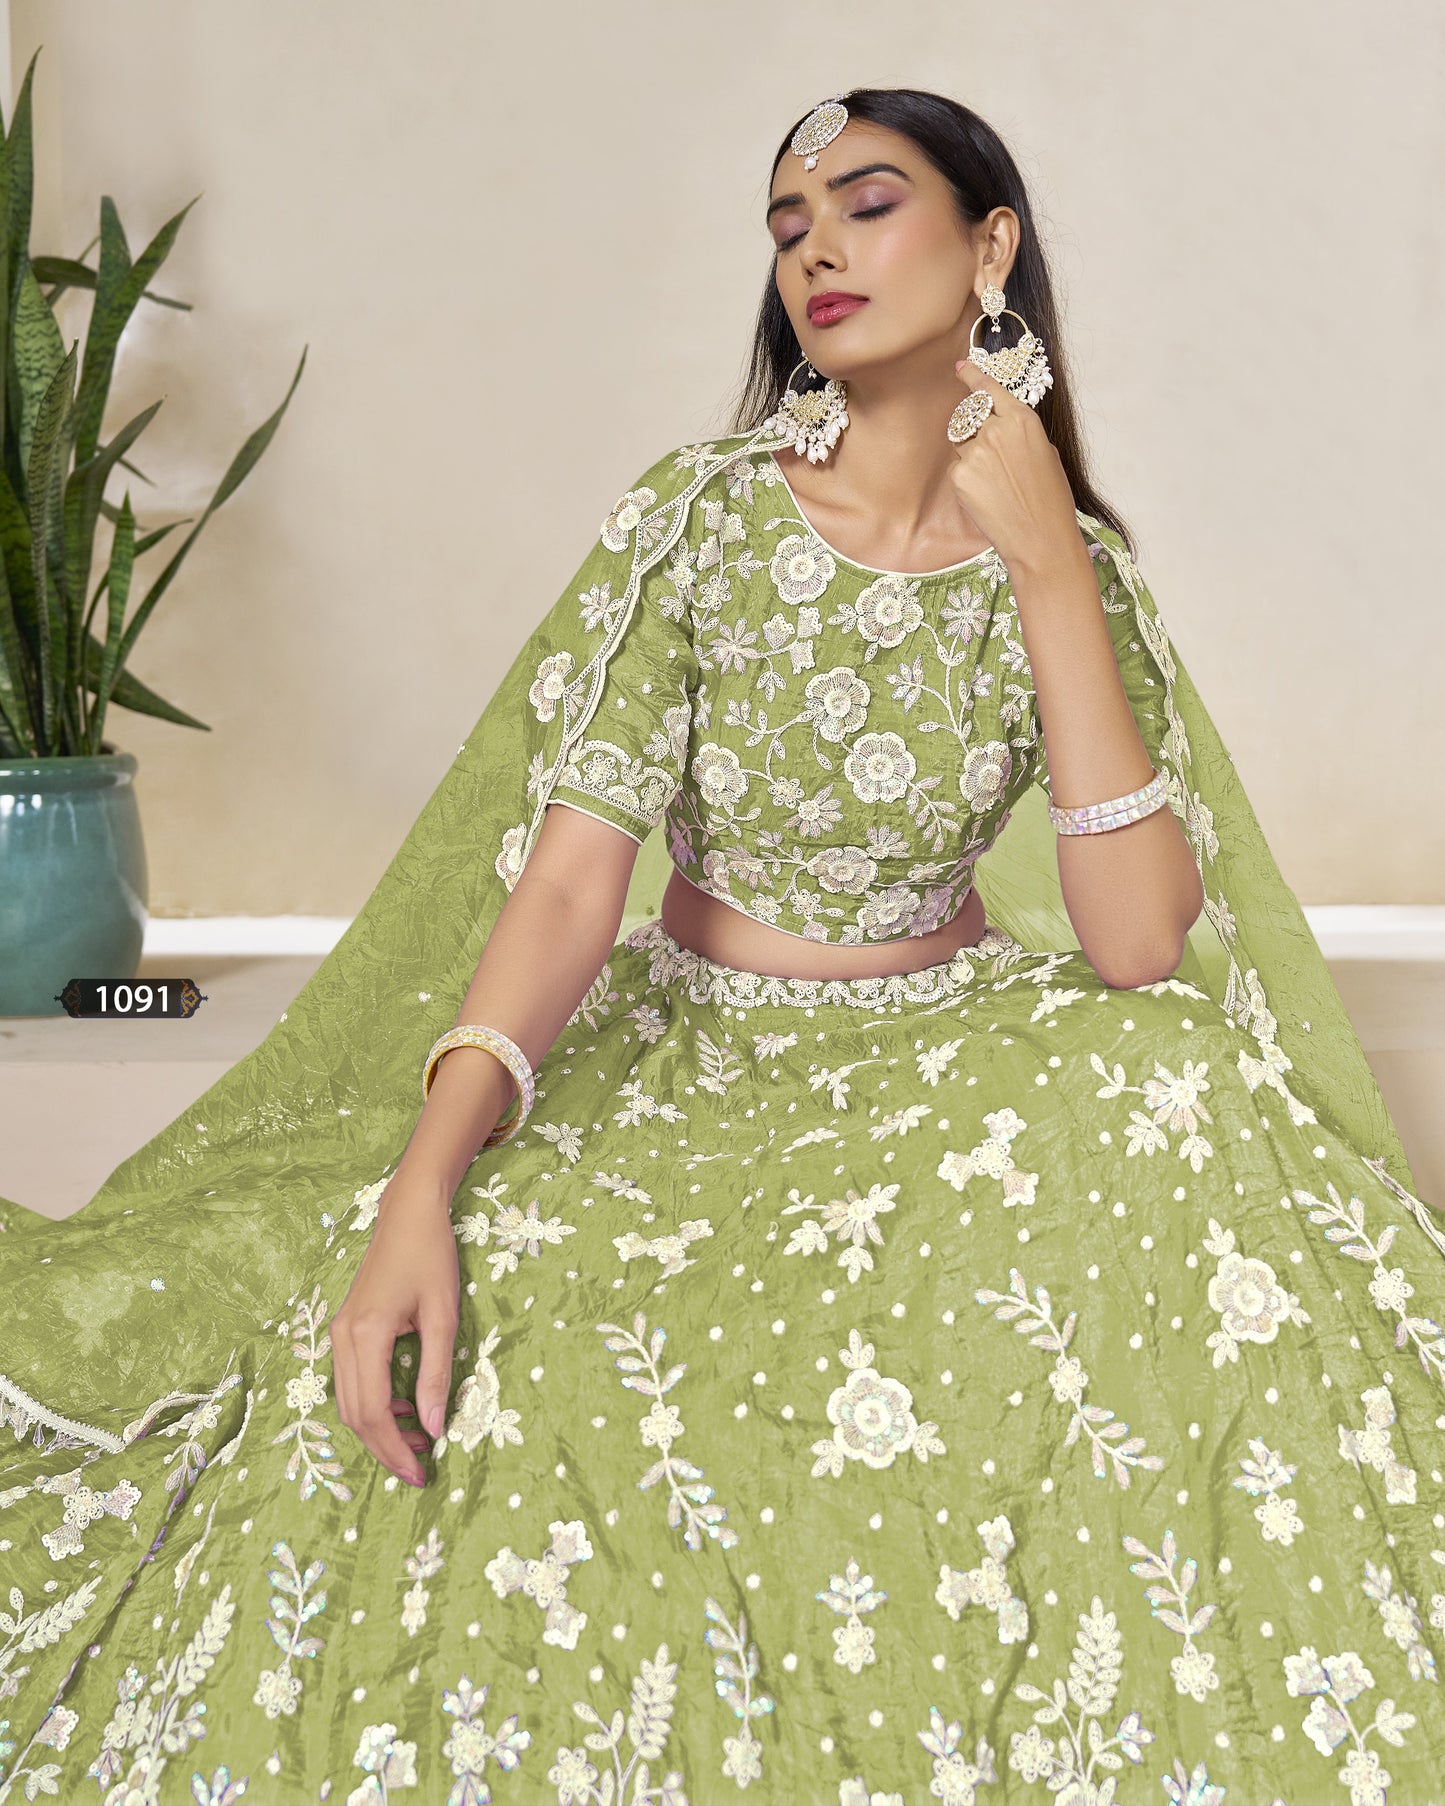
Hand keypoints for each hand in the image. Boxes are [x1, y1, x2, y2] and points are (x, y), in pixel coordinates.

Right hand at [329, 1169, 459, 1486]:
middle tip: (420, 1470)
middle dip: (385, 1449)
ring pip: (348, 1402)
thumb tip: (434, 1428)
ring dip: (379, 1429)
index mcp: (366, 1335)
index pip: (374, 1412)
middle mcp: (342, 1338)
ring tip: (418, 1441)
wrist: (407, 1215)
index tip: (422, 1473)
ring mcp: (337, 1334)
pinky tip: (405, 1408)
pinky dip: (373, 1405)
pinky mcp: (344, 1330)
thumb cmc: (431, 1258)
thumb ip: (436, 1373)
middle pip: (354, 1415)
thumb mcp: (442, 1317)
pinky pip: (351, 1382)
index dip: (396, 1449)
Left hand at [947, 353, 1080, 575]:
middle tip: (989, 457)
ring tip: (995, 483)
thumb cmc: (1050, 500)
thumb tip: (1002, 427)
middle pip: (968, 416)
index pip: (988, 389)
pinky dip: (967, 480)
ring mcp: (975, 450)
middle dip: (973, 429)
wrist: (1040, 538)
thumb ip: (1020, 434)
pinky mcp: (960, 475)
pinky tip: (987, 497)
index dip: (972, 376)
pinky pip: (956, 468)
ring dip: (971, 457)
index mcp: (1022, 419)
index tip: (960, 367)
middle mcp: (996, 428)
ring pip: (960, 444)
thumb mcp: (1045, 454)